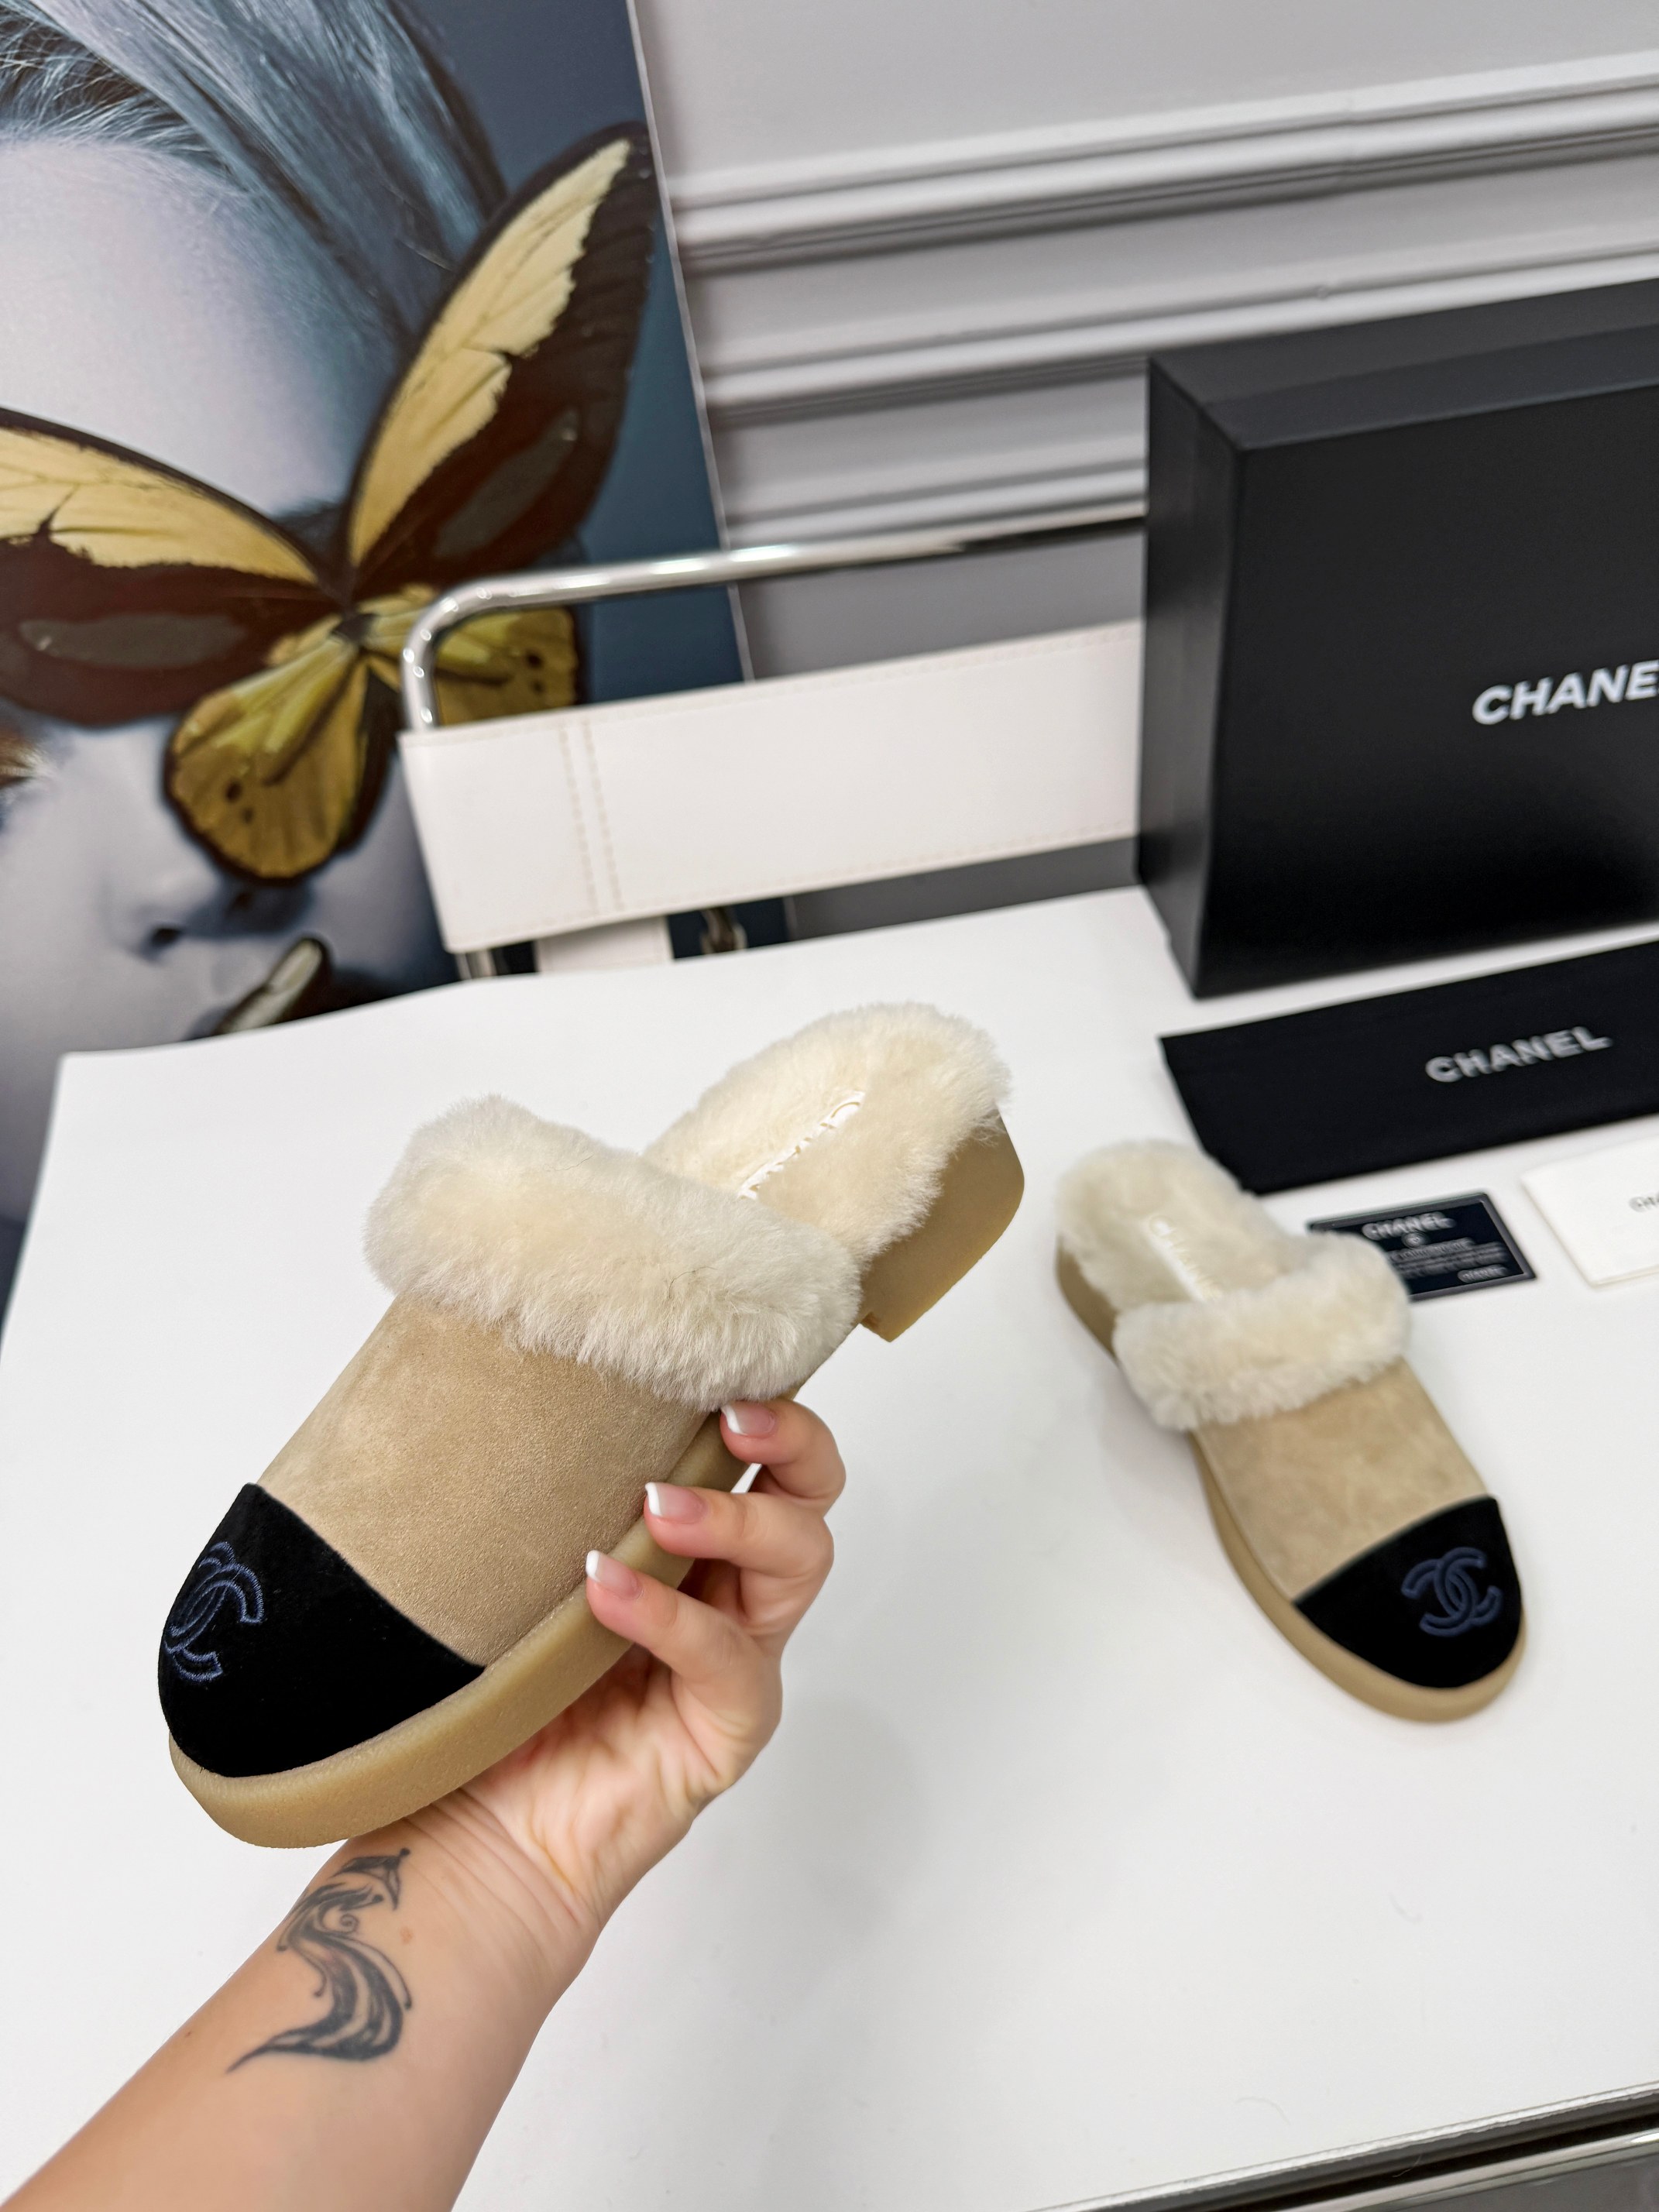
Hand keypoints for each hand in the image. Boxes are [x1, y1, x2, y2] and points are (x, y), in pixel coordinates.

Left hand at [405, 1398, 842, 1979]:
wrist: (469, 1835)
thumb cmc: (492, 1696)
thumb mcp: (520, 1570)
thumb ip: (543, 1498)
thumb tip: (499, 1385)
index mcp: (688, 1544)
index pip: (763, 1454)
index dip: (765, 1406)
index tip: (716, 1368)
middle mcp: (727, 1593)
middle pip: (811, 1496)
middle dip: (790, 1443)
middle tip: (728, 1419)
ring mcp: (735, 1662)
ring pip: (797, 1562)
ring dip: (733, 1520)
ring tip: (654, 1507)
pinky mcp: (726, 1730)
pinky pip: (728, 1659)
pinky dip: (670, 1614)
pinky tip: (606, 1590)